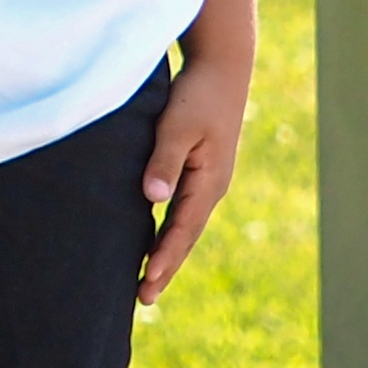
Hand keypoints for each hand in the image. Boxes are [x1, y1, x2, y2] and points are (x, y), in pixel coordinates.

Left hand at [137, 44, 248, 303]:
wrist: (223, 67)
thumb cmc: (198, 93)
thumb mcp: (177, 124)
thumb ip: (164, 161)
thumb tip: (153, 199)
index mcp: (208, 181)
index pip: (182, 231)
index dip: (163, 261)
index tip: (146, 287)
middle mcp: (212, 187)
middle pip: (186, 237)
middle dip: (166, 268)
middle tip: (143, 300)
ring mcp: (209, 180)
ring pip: (186, 226)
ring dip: (168, 253)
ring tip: (149, 281)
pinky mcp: (202, 170)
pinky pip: (184, 210)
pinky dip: (170, 231)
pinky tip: (156, 240)